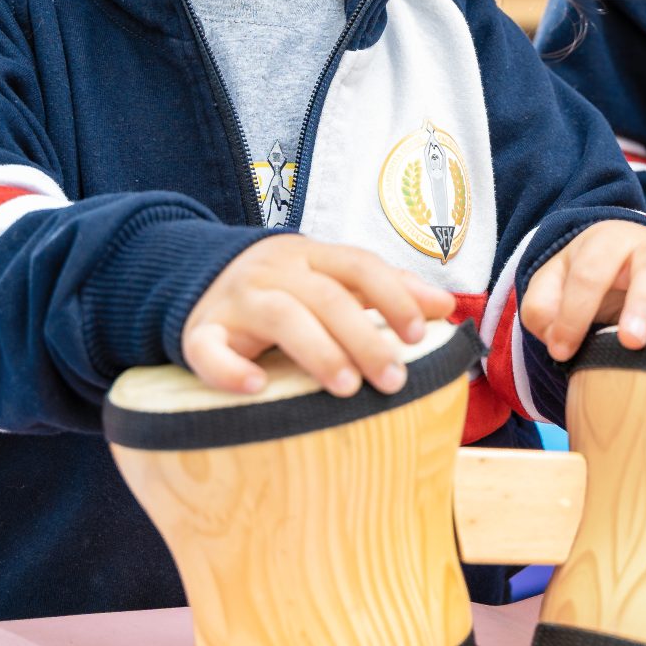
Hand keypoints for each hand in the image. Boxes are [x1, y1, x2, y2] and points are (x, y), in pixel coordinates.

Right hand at [180, 235, 453, 397]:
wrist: (199, 277)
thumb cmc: (287, 287)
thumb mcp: (335, 278)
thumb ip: (388, 290)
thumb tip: (446, 306)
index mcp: (313, 257)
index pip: (360, 265)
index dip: (393, 296)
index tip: (419, 335)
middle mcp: (275, 272)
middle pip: (326, 297)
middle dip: (365, 338)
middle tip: (394, 382)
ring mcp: (236, 300)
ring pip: (279, 315)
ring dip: (317, 351)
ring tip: (346, 389)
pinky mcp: (199, 332)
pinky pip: (207, 348)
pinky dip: (229, 369)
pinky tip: (256, 388)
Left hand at [518, 221, 645, 361]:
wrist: (616, 257)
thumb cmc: (582, 278)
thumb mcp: (552, 281)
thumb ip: (542, 305)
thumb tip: (556, 335)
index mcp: (606, 243)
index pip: (588, 275)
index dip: (571, 313)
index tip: (560, 350)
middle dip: (640, 306)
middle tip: (630, 340)